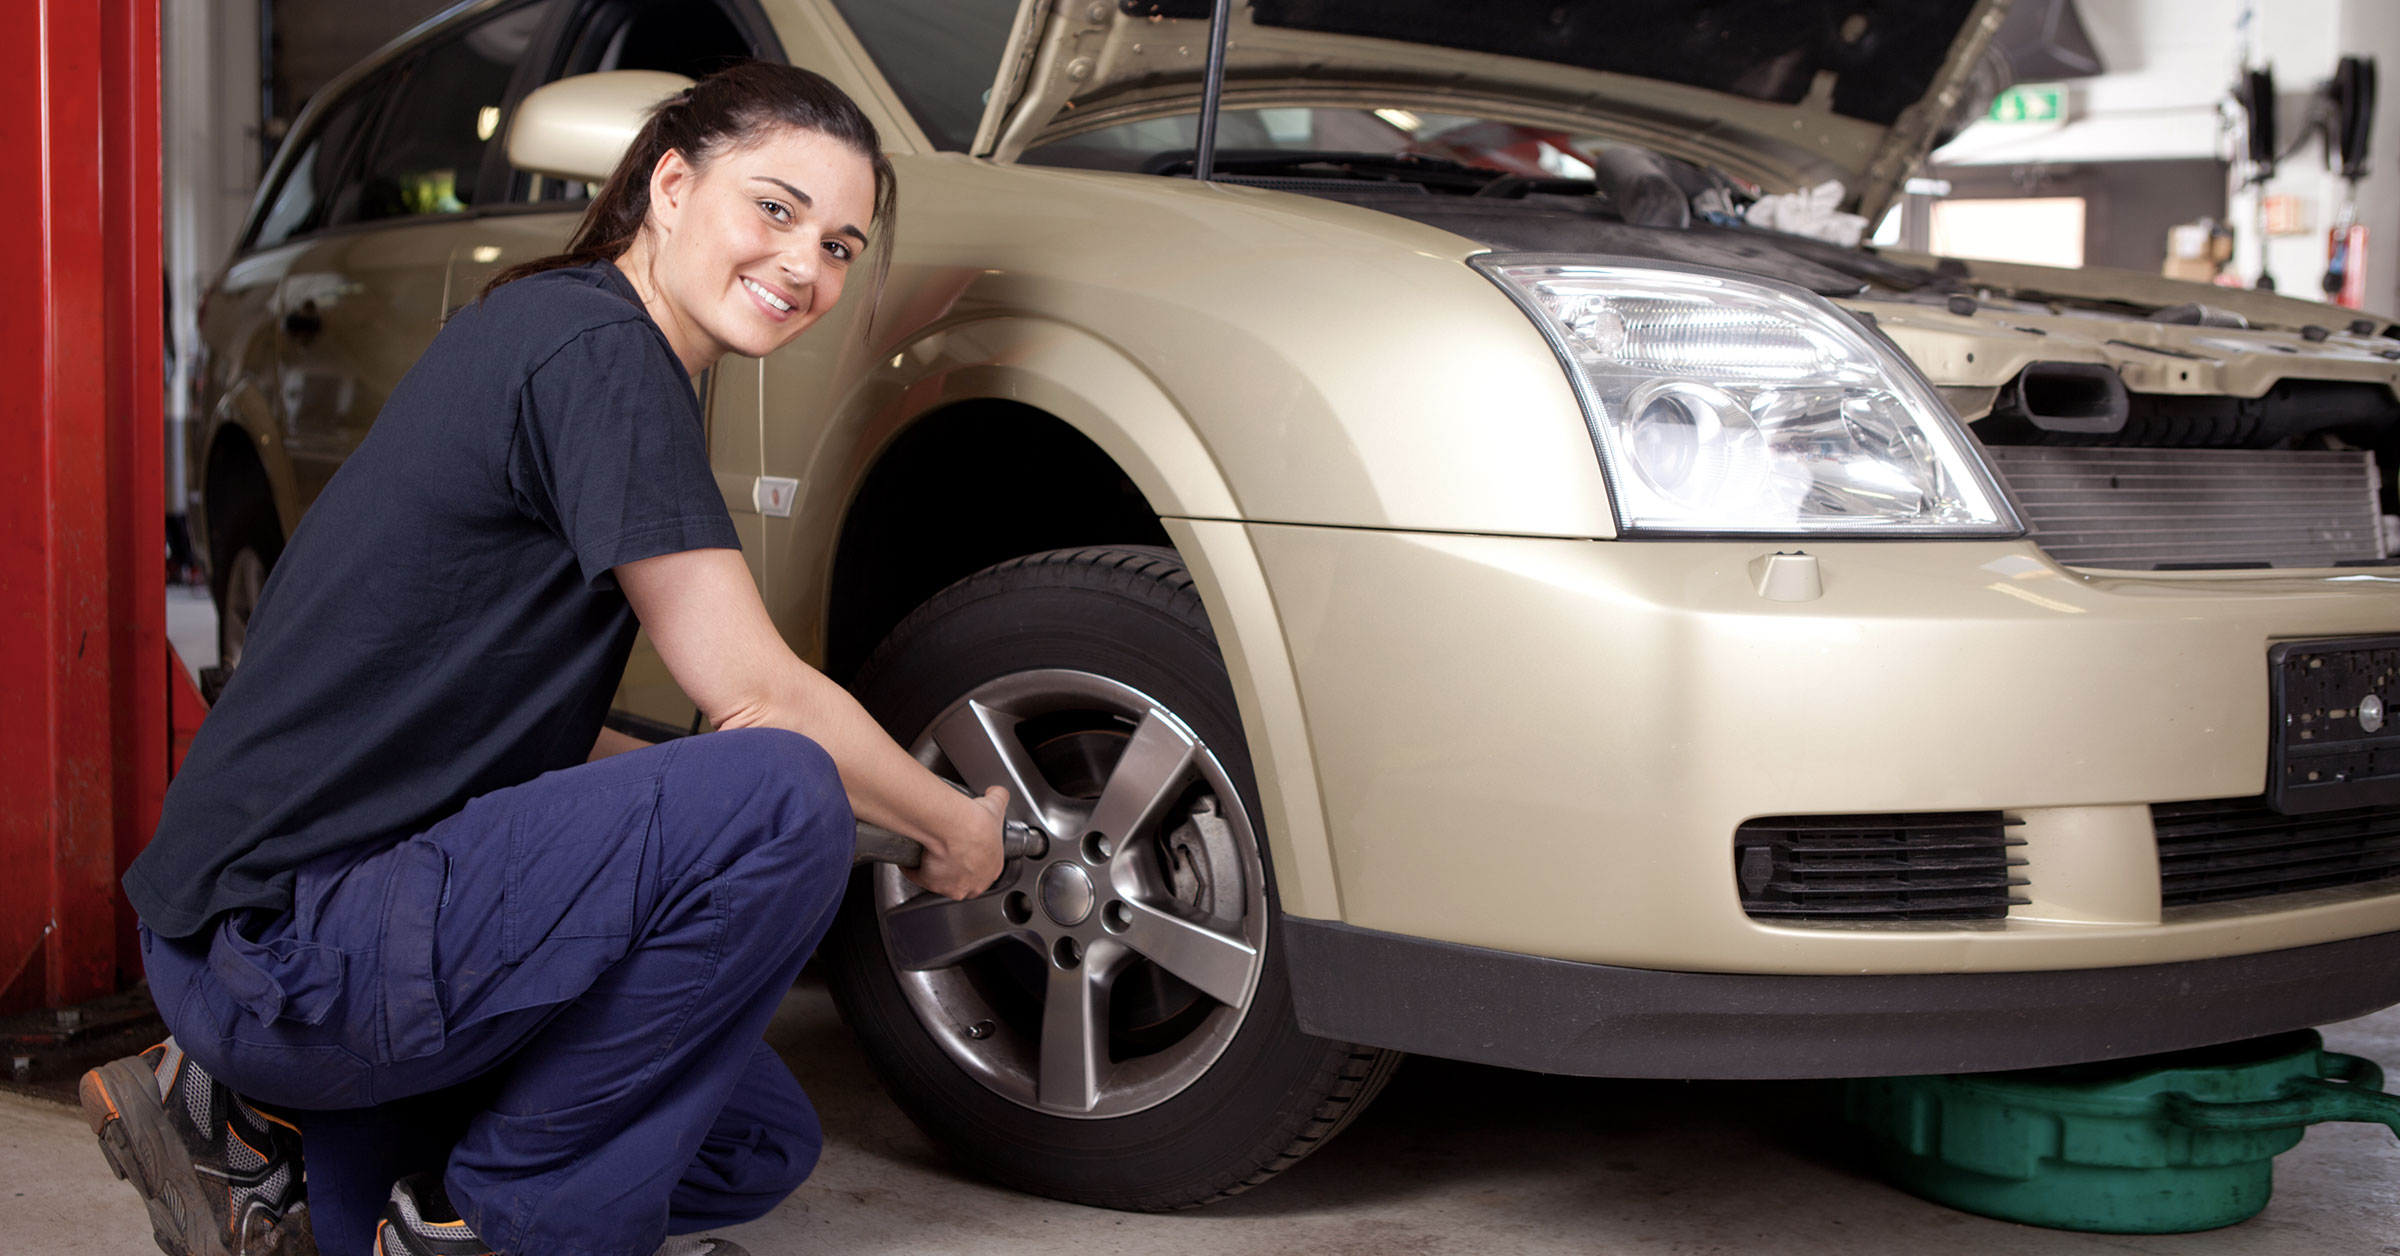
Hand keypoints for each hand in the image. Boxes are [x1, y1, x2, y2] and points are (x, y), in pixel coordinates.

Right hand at [905, 785, 1007, 899]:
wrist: (955, 826)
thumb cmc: (977, 823)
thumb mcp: (995, 805)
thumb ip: (999, 797)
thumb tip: (996, 791)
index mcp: (992, 869)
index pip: (983, 869)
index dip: (972, 858)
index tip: (963, 847)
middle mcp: (974, 883)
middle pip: (963, 880)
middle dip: (955, 868)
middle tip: (945, 849)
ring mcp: (952, 886)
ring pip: (941, 881)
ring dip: (935, 869)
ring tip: (929, 851)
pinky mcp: (931, 883)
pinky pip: (918, 877)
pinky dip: (912, 868)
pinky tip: (912, 858)